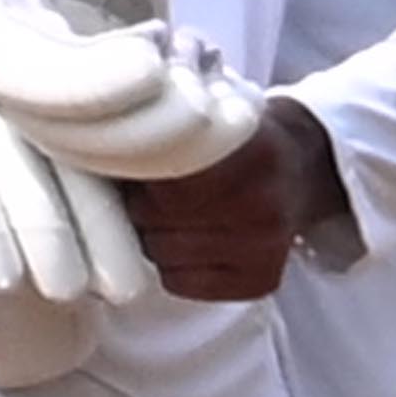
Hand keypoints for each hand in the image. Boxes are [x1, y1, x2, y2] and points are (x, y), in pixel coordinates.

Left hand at [126, 103, 347, 304]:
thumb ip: (168, 130)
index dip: (135, 174)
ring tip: (168, 216)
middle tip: (143, 191)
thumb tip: (93, 148)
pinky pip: (180, 282)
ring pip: (162, 254)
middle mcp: (263, 207)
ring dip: (151, 236)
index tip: (124, 164)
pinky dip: (170, 265)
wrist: (302, 171)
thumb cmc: (242, 141)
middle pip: (156, 220)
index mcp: (254, 154)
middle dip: (137, 206)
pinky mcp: (260, 281)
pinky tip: (188, 243)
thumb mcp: (215, 114)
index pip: (166, 182)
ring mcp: (264, 249)